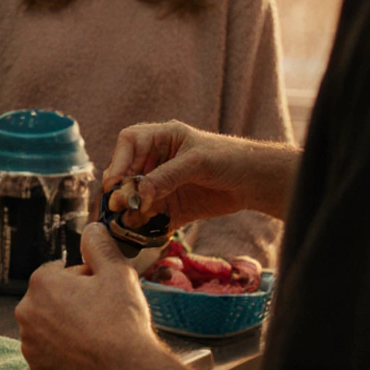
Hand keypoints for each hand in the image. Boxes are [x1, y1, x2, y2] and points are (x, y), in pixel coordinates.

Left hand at [15, 223, 162, 369]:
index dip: (86, 281)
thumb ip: (99, 245)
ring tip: (98, 340)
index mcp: (41, 283)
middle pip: (53, 301)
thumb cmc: (122, 321)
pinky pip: (51, 356)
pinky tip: (89, 359)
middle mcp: (26, 312)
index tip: (104, 293)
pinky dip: (66, 356)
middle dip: (74, 305)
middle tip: (104, 317)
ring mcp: (30, 345)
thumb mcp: (117, 271)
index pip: (61, 273)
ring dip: (68, 330)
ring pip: (50, 329)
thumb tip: (91, 228)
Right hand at [101, 121, 299, 228]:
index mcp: (161, 138)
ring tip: (128, 221)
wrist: (256, 182)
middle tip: (119, 205)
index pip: (129, 143)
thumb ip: (168, 176)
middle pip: (126, 172)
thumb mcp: (197, 162)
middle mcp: (156, 161)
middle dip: (120, 189)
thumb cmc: (230, 158)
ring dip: (129, 210)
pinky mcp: (170, 206)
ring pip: (134, 197)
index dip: (119, 161)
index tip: (114, 182)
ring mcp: (161, 185)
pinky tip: (142, 232)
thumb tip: (139, 193)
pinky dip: (144, 226)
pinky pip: (151, 217)